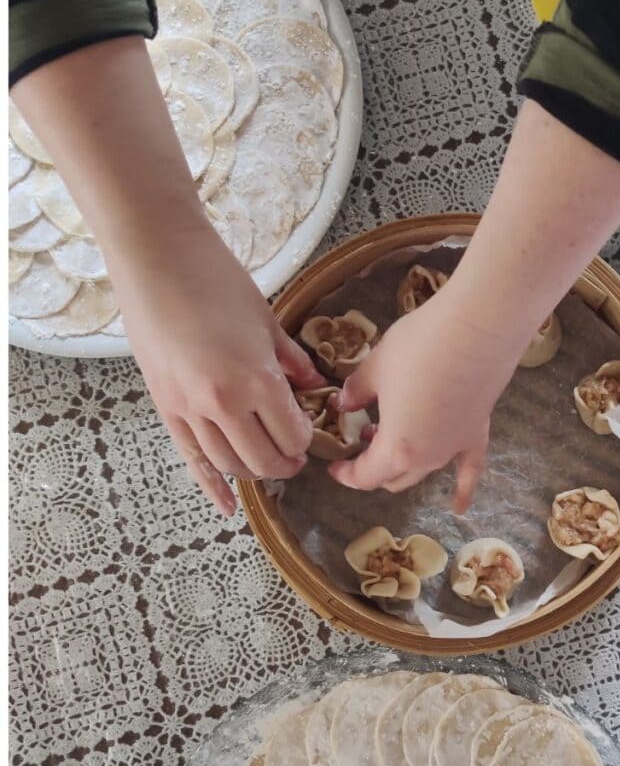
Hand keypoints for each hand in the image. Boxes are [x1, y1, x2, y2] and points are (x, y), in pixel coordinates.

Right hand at [112, 222, 324, 516]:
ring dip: (254, 471)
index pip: (292, 435)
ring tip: (269, 463)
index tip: (311, 431)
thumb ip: (294, 362)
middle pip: (264, 459)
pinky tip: (226, 507)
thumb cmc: (218, 281)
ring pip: (229, 464)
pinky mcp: (164, 408)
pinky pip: (191, 460)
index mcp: (256, 380)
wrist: (156, 258)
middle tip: (296, 455)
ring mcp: (188, 409)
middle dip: (286, 463)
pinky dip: (211, 486)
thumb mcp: (268, 321)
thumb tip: (317, 387)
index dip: (307, 439)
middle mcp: (222, 404)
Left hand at [328, 286, 523, 512]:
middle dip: (373, 466)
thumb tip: (345, 404)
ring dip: (404, 465)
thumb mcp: (376, 367)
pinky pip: (470, 470)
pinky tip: (458, 507)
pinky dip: (462, 491)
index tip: (334, 464)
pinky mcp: (477, 433)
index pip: (365, 476)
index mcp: (396, 449)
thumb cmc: (419, 348)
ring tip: (393, 439)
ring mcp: (455, 448)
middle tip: (363, 437)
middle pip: (393, 477)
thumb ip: (357, 391)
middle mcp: (427, 458)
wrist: (477, 329)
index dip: (346, 473)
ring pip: (424, 472)